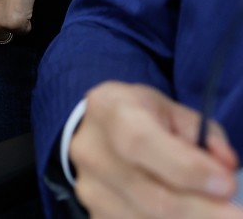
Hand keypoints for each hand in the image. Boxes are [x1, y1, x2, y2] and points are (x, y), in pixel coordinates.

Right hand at [70, 82, 242, 217]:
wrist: (98, 130)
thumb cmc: (143, 118)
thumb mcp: (174, 111)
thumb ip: (204, 135)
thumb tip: (225, 165)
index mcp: (109, 109)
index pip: (140, 142)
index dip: (186, 168)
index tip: (226, 184)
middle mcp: (92, 151)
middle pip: (150, 195)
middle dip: (202, 210)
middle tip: (237, 214)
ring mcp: (90, 187)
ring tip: (216, 212)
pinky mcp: (96, 214)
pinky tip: (192, 214)